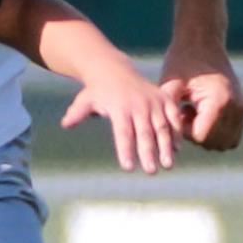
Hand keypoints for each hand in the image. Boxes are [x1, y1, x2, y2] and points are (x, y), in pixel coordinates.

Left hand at [61, 60, 189, 173]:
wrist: (115, 70)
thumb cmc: (98, 91)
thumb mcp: (85, 99)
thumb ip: (77, 113)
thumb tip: (65, 124)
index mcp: (120, 107)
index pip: (123, 132)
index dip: (126, 150)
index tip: (128, 167)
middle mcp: (138, 104)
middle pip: (144, 132)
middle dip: (148, 152)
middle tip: (150, 171)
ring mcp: (153, 101)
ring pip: (162, 126)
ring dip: (166, 146)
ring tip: (167, 165)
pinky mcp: (164, 99)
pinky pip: (173, 116)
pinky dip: (177, 131)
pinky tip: (177, 149)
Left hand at [159, 46, 242, 150]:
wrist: (202, 41)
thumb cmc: (182, 61)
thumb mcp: (170, 86)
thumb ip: (168, 113)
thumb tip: (166, 140)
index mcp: (219, 101)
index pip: (201, 137)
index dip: (184, 132)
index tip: (176, 114)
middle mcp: (236, 105)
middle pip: (214, 142)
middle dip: (195, 135)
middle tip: (183, 114)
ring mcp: (242, 106)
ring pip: (225, 142)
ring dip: (207, 136)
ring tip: (193, 114)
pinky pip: (232, 134)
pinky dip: (217, 132)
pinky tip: (201, 114)